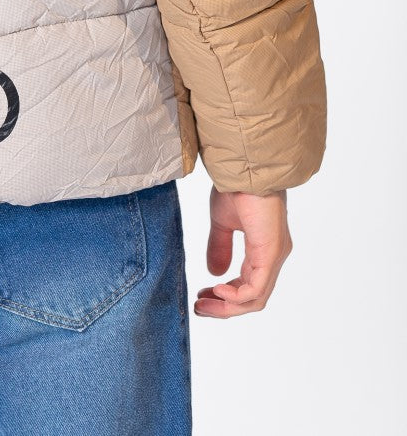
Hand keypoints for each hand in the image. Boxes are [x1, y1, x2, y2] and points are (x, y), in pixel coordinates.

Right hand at [194, 185, 291, 317]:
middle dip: (224, 307)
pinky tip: (218, 291)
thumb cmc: (237, 187)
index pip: (249, 285)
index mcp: (264, 249)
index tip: (202, 297)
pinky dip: (236, 296)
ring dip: (228, 307)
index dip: (226, 297)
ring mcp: (275, 257)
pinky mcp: (271, 254)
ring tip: (204, 305)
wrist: (245, 168)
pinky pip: (256, 289)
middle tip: (200, 308)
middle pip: (253, 298)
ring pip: (255, 298)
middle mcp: (273, 257)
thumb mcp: (222, 222)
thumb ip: (220, 246)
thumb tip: (215, 273)